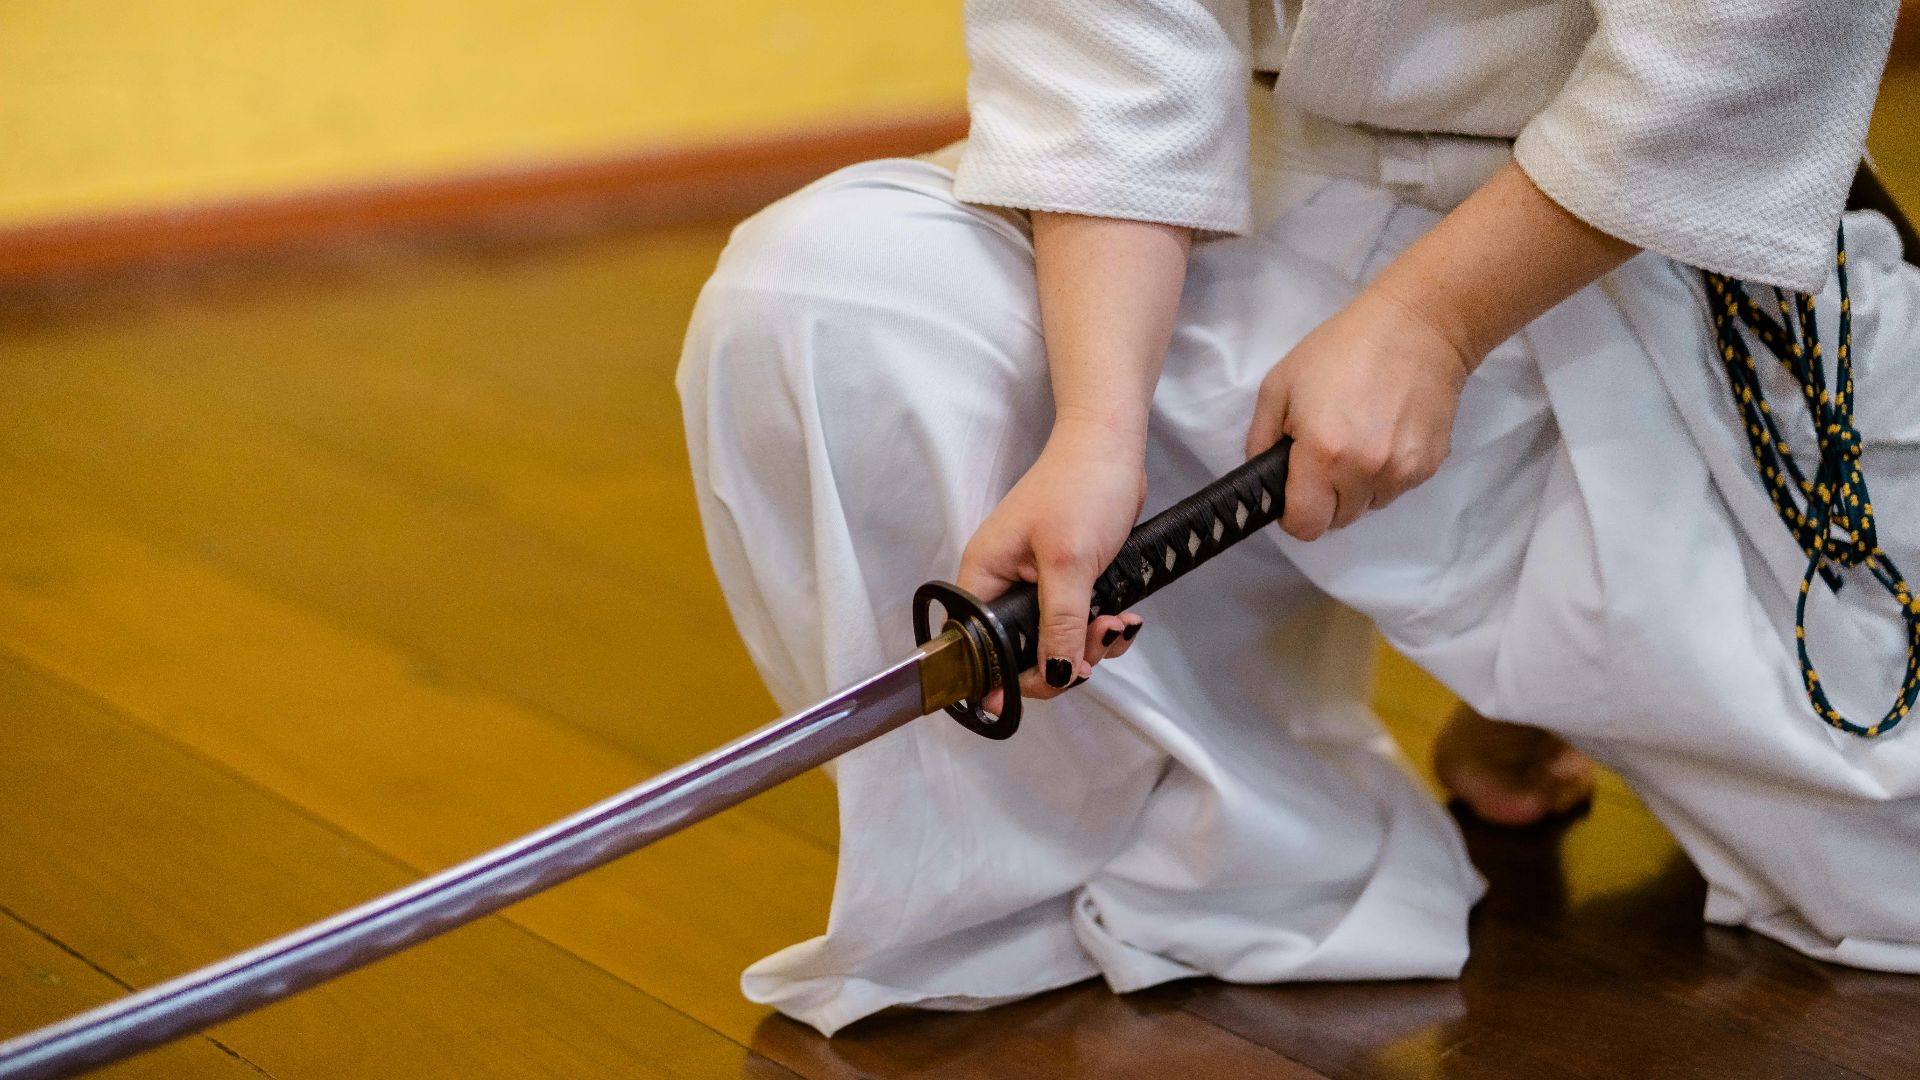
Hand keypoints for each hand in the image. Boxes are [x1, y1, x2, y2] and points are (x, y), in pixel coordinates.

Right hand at [958, 419, 1147, 709]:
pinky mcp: (1066, 579)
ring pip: (1054, 640)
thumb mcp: (1069, 563)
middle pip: (1021, 651)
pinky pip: (1076, 622)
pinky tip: (1122, 617)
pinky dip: (1100, 627)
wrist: (1112, 445)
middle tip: (1097, 641)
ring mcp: (1035, 582)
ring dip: (1088, 642)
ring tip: (1117, 624)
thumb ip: (1058, 624)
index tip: (1046, 686)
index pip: (980, 647)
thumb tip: (1053, 675)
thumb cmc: (1081, 486)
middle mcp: (1003, 583)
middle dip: (1063, 657)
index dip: (1008, 676)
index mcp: (983, 576)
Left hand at [1244, 287, 1472, 539]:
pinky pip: (1395, 489)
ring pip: (1367, 506)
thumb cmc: (1340, 350)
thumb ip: (1260, 441)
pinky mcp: (1430, 466)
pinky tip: (1383, 434)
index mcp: (1324, 454)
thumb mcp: (1279, 386)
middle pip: (1336, 520)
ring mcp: (1402, 472)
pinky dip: (1384, 474)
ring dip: (1355, 488)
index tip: (1292, 490)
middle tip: (1323, 456)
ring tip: (1357, 440)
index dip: (1292, 514)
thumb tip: (1264, 481)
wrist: (1418, 326)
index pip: (1305, 525)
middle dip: (1324, 498)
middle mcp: (1366, 471)